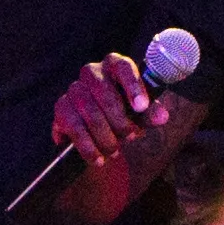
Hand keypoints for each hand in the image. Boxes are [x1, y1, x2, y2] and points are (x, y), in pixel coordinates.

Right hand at [52, 52, 172, 166]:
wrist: (100, 132)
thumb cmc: (124, 114)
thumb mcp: (140, 115)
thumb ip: (150, 114)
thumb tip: (162, 116)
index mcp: (115, 66)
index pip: (123, 67)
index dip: (132, 86)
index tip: (142, 107)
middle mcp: (92, 72)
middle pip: (103, 91)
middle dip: (119, 119)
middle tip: (131, 136)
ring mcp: (74, 89)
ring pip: (87, 109)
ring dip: (104, 134)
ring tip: (115, 151)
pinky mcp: (61, 108)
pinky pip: (73, 126)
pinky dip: (87, 145)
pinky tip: (98, 158)